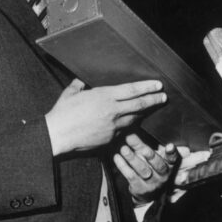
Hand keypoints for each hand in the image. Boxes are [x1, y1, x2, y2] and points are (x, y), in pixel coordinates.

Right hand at [46, 79, 165, 155]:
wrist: (58, 135)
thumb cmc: (62, 113)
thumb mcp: (70, 93)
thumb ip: (78, 86)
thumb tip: (80, 82)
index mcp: (104, 96)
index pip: (132, 90)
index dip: (147, 87)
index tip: (158, 85)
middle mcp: (112, 110)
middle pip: (139, 104)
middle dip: (154, 100)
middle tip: (163, 97)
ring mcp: (113, 126)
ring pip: (135, 118)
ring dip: (146, 113)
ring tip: (154, 108)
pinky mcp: (110, 139)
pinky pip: (125, 130)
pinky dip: (132, 125)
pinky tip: (136, 123)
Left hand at [113, 133, 180, 203]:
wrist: (151, 195)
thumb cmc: (153, 170)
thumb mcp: (158, 160)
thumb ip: (155, 149)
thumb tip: (142, 134)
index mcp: (169, 166)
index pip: (172, 159)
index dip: (172, 153)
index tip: (169, 146)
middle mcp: (163, 176)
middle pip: (155, 162)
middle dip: (144, 150)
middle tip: (131, 138)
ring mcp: (152, 184)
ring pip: (142, 169)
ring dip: (131, 158)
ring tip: (123, 148)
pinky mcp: (140, 189)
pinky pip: (131, 176)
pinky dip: (123, 166)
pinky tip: (117, 157)